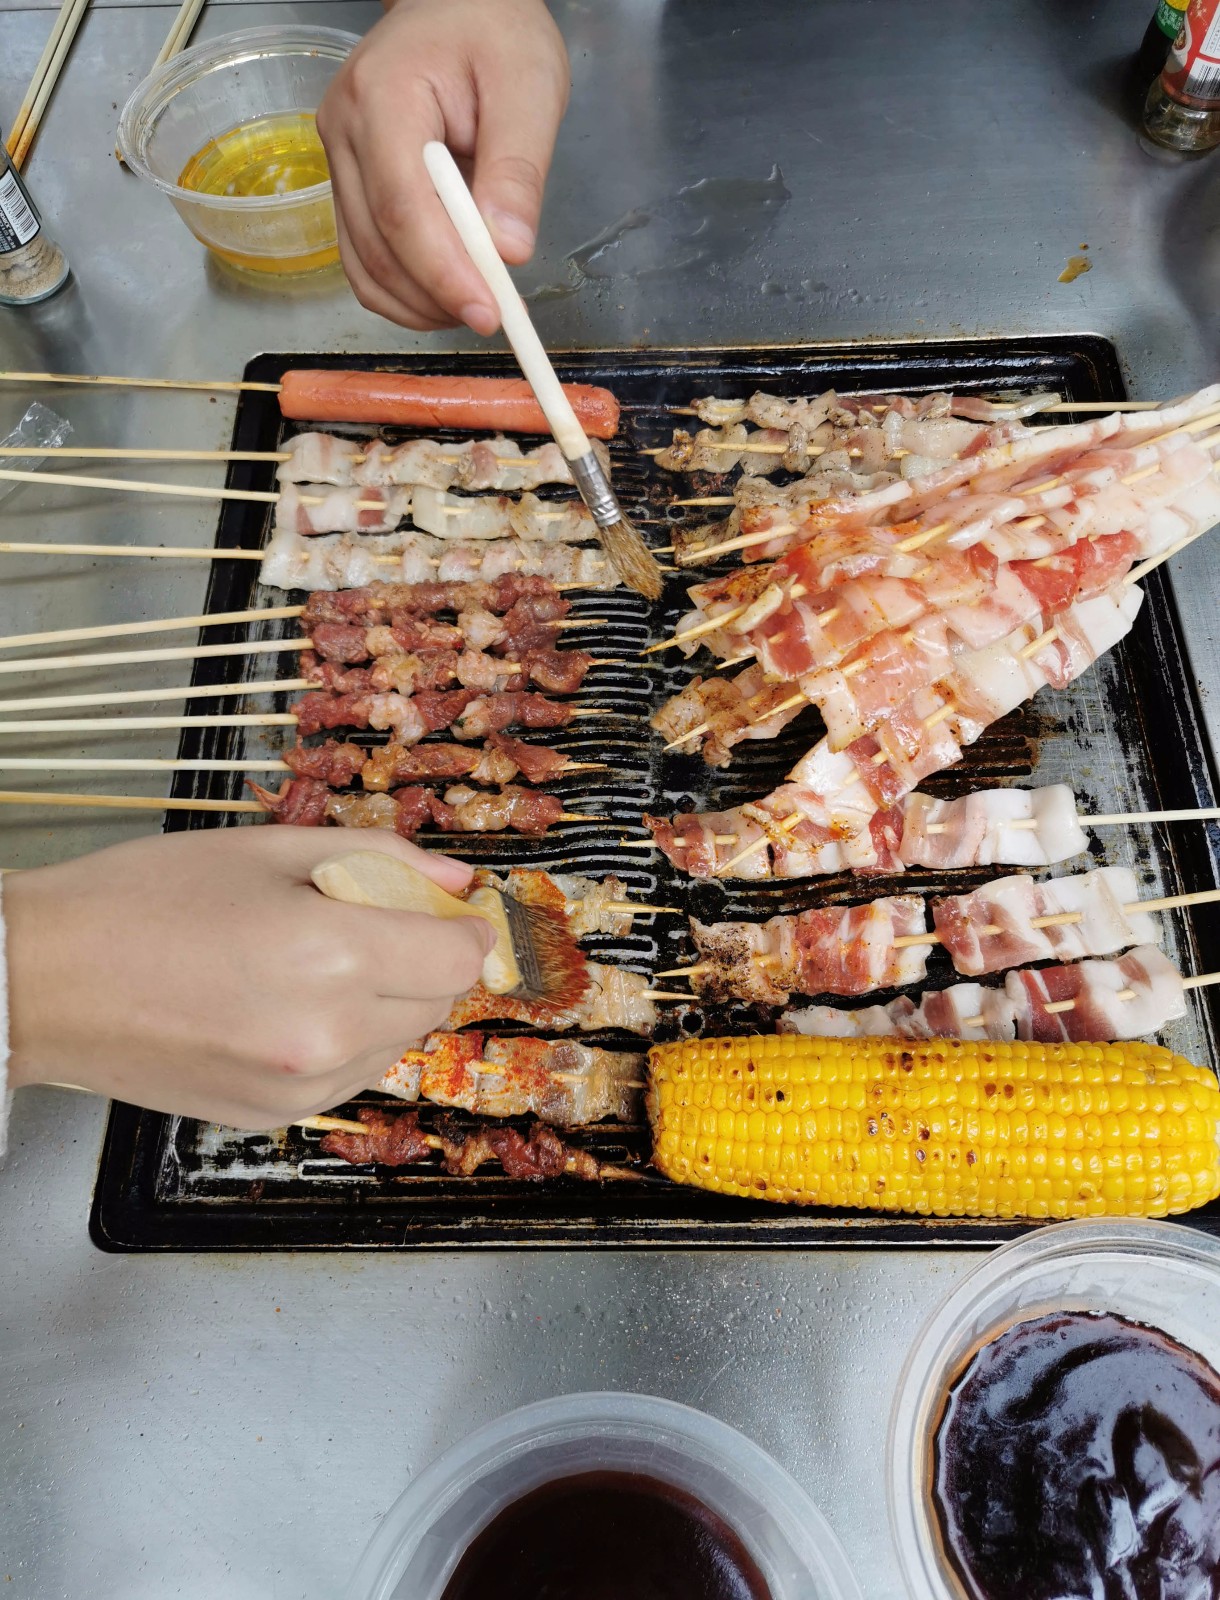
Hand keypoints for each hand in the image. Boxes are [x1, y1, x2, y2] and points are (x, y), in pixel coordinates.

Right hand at [4, 828, 492, 1129]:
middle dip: (421, 959)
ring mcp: (299, 1086)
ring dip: (385, 1002)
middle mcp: (328, 1034)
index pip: (458, 958)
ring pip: (396, 1043)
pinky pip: (349, 1076)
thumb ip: (380, 859)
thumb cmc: (142, 900)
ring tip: (312, 961)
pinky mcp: (271, 1116)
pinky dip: (344, 1040)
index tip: (449, 912)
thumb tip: (457, 884)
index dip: (463, 928)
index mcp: (333, 955)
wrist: (44, 980)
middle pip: (435, 1002)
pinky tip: (287, 1003)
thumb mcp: (266, 849)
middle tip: (368, 921)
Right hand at [317, 0, 569, 330]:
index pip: (403, 207)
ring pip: (365, 264)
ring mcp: (338, 160)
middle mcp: (344, 131)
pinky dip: (403, 291)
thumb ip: (519, 169)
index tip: (488, 311)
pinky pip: (364, 258)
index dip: (443, 271)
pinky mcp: (348, 185)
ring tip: (475, 303)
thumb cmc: (495, 32)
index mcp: (384, 96)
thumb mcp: (529, 86)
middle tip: (493, 316)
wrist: (459, 6)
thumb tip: (509, 251)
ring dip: (418, 303)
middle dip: (436, 296)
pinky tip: (445, 293)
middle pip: (378, 245)